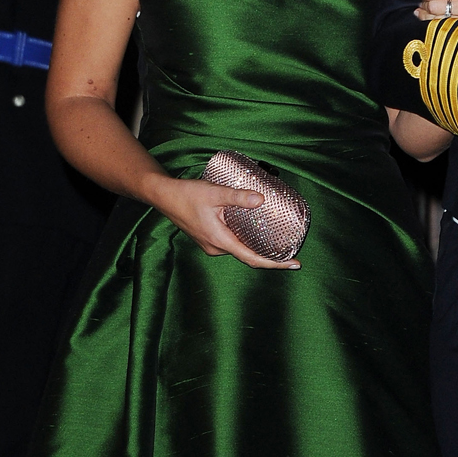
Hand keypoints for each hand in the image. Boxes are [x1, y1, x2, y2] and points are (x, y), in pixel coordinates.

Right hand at [148, 175, 299, 270]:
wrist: (163, 196)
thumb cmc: (186, 194)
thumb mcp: (214, 193)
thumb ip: (238, 196)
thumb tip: (261, 199)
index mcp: (220, 241)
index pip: (253, 258)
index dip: (275, 264)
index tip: (294, 264)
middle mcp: (216, 248)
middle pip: (248, 256)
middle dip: (270, 255)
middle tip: (292, 249)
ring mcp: (211, 246)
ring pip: (240, 249)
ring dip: (257, 246)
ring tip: (278, 240)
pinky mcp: (209, 240)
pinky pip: (232, 244)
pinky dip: (246, 241)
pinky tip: (255, 232)